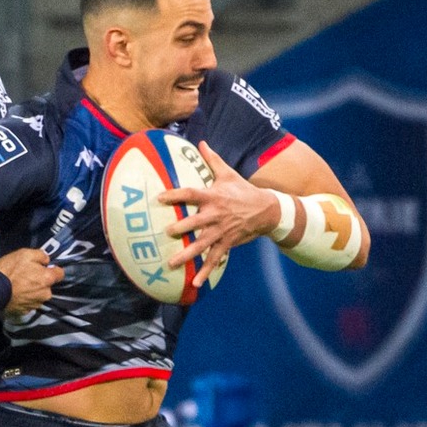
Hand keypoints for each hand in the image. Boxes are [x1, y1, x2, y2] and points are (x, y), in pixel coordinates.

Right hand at [0, 247, 61, 314]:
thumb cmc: (10, 271)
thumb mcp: (25, 254)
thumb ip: (41, 255)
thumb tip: (46, 260)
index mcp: (47, 279)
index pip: (61, 273)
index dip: (53, 269)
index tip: (43, 267)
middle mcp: (45, 294)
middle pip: (47, 285)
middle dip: (40, 281)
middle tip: (26, 275)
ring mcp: (35, 304)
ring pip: (38, 294)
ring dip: (32, 290)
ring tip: (18, 285)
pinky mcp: (25, 311)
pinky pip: (28, 302)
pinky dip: (24, 298)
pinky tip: (15, 293)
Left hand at [156, 141, 281, 286]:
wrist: (266, 210)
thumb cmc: (242, 190)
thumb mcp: (228, 173)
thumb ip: (212, 159)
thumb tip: (200, 141)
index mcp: (214, 196)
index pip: (192, 194)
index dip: (176, 195)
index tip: (160, 198)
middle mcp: (216, 215)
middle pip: (197, 222)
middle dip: (183, 228)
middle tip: (167, 233)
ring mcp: (222, 231)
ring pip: (202, 244)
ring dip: (187, 255)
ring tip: (170, 264)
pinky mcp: (227, 243)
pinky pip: (215, 259)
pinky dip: (206, 272)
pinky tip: (195, 284)